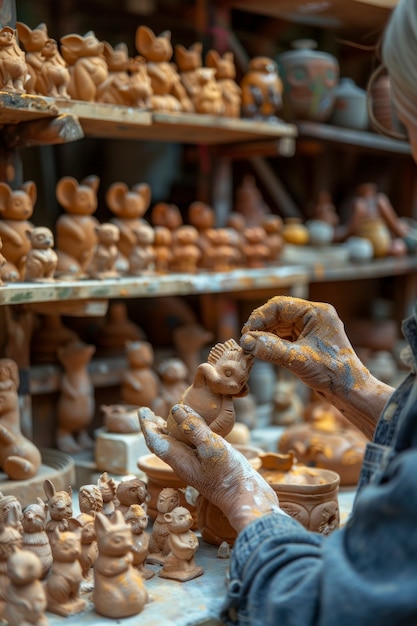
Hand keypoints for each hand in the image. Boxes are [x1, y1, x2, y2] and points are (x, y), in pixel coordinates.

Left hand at [139, 404, 279, 533]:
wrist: (247, 499)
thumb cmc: (230, 476)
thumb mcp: (211, 448)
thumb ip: (194, 429)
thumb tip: (176, 409)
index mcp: (179, 460)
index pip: (156, 441)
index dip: (147, 425)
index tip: (142, 411)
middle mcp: (184, 463)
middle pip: (163, 443)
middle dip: (154, 427)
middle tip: (148, 412)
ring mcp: (196, 465)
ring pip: (176, 445)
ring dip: (169, 430)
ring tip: (166, 417)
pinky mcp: (208, 465)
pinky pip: (190, 447)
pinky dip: (187, 434)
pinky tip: (196, 428)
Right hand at [240, 296, 392, 437]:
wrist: (349, 392)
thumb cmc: (332, 373)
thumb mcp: (298, 360)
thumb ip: (271, 349)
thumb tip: (246, 341)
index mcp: (316, 313)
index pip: (280, 305)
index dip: (260, 317)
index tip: (247, 332)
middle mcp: (313, 317)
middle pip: (278, 314)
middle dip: (261, 327)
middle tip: (246, 341)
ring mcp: (309, 329)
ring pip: (279, 326)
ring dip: (264, 336)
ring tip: (251, 348)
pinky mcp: (306, 342)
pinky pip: (283, 337)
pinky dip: (271, 344)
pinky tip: (261, 352)